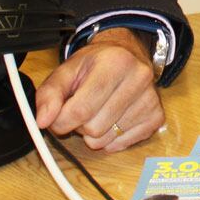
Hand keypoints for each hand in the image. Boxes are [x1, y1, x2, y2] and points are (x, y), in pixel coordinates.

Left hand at [34, 27, 162, 151]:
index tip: (58, 116)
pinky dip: (111, 138)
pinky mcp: (156, 117)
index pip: (80, 110)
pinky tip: (112, 118)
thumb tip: (43, 120)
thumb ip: (49, 94)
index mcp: (115, 63)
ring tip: (98, 111)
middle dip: (80, 124)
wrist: (126, 54)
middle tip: (83, 107)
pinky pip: (121, 145)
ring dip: (94, 132)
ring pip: (106, 139)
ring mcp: (150, 99)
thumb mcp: (67, 71)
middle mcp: (138, 79)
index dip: (61, 121)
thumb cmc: (95, 64)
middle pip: (93, 128)